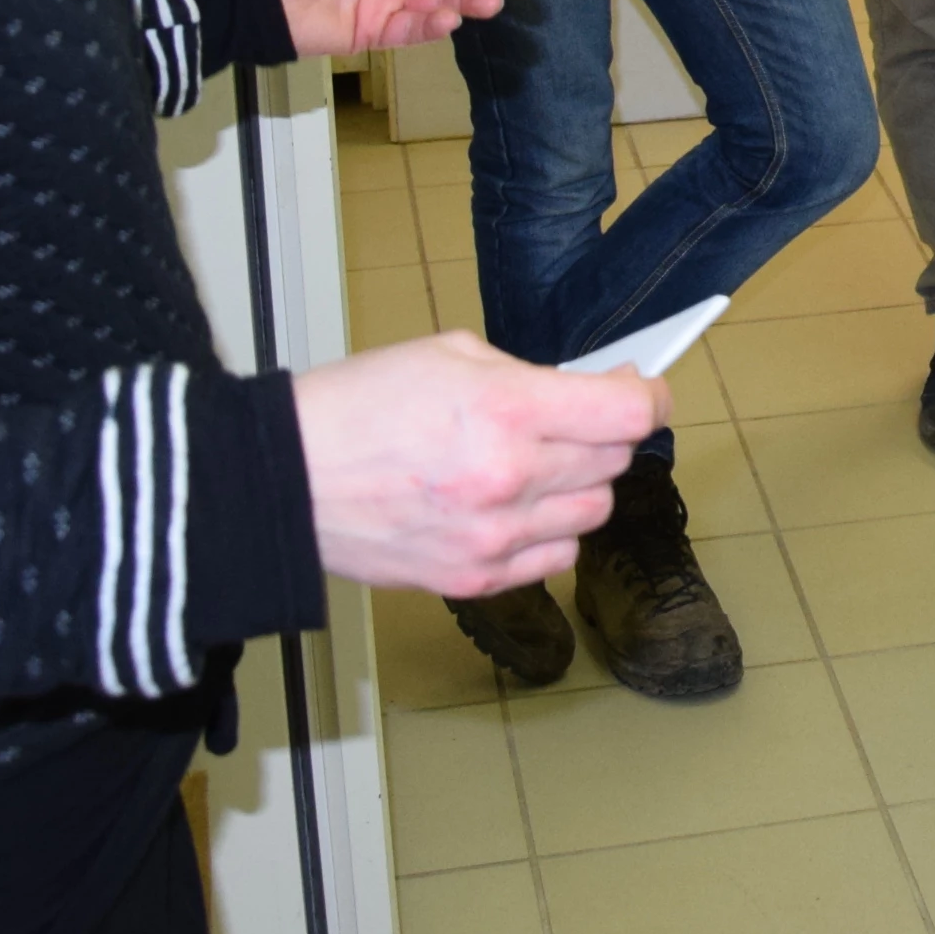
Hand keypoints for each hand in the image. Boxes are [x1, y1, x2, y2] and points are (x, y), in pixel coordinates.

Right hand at [294, 332, 660, 597]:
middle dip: (602, 434)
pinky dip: (548, 533)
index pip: (628, 415)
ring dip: (577, 485)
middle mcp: (511, 478)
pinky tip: (515, 509)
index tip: (641, 391)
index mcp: (508, 410)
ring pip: (593, 512)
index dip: (647, 397)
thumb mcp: (451, 355)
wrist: (287, 481)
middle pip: (615, 461)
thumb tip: (586, 391)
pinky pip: (555, 557)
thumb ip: (528, 376)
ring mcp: (495, 535)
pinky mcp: (476, 578)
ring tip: (532, 466)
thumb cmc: (355, 410)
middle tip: (571, 420)